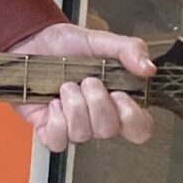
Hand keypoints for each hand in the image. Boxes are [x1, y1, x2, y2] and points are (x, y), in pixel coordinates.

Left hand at [7, 21, 155, 152]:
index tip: (119, 94)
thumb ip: (129, 50)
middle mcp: (98, 118)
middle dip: (97, 103)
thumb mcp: (101, 40)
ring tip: (66, 85)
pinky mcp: (49, 130)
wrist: (33, 42)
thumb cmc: (68, 45)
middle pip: (109, 131)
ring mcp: (73, 126)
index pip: (140, 129)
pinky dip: (56, 121)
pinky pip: (57, 142)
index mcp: (118, 101)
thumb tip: (149, 69)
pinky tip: (52, 103)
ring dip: (74, 106)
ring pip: (82, 135)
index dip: (132, 118)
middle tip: (87, 81)